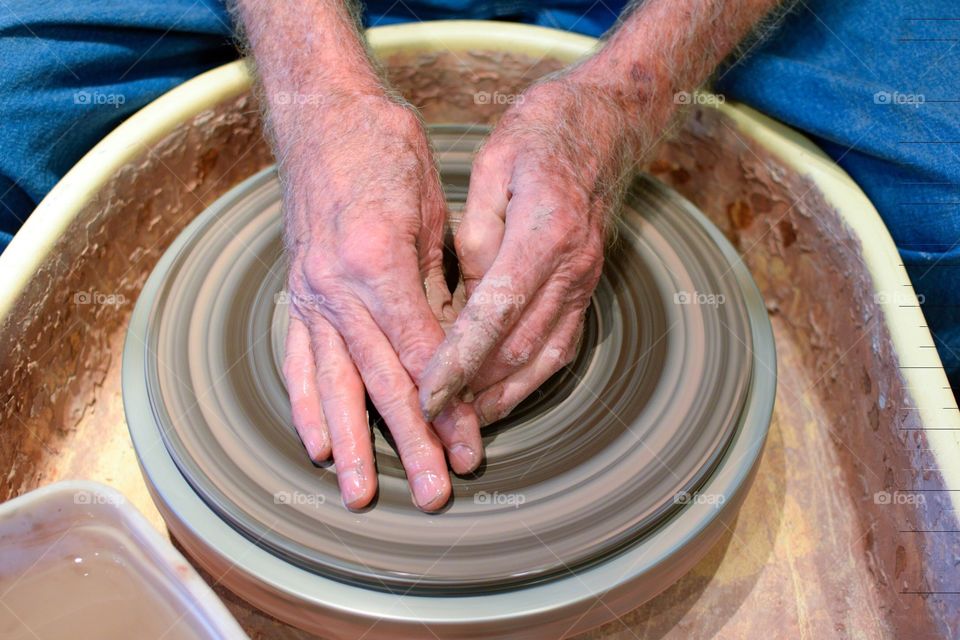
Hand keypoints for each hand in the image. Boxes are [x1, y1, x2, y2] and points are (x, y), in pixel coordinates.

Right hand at [282, 94, 481, 510]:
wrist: (323, 117)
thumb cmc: (385, 152)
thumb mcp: (429, 211)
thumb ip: (436, 284)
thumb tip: (452, 348)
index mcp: (376, 262)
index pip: (420, 352)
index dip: (447, 404)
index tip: (469, 445)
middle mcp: (336, 287)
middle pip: (380, 380)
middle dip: (410, 441)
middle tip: (435, 492)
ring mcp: (309, 294)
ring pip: (332, 384)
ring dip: (351, 444)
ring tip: (362, 495)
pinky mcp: (297, 295)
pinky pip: (298, 360)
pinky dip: (306, 406)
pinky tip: (316, 445)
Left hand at [419, 75, 642, 423]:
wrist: (608, 121)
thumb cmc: (543, 132)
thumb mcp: (494, 164)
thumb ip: (478, 233)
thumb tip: (465, 295)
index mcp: (544, 232)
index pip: (494, 313)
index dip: (457, 360)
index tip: (426, 394)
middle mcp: (572, 266)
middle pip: (518, 347)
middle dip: (473, 392)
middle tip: (431, 422)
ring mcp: (586, 280)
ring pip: (544, 357)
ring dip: (502, 395)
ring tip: (463, 424)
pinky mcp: (588, 287)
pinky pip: (562, 345)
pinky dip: (529, 379)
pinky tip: (500, 396)